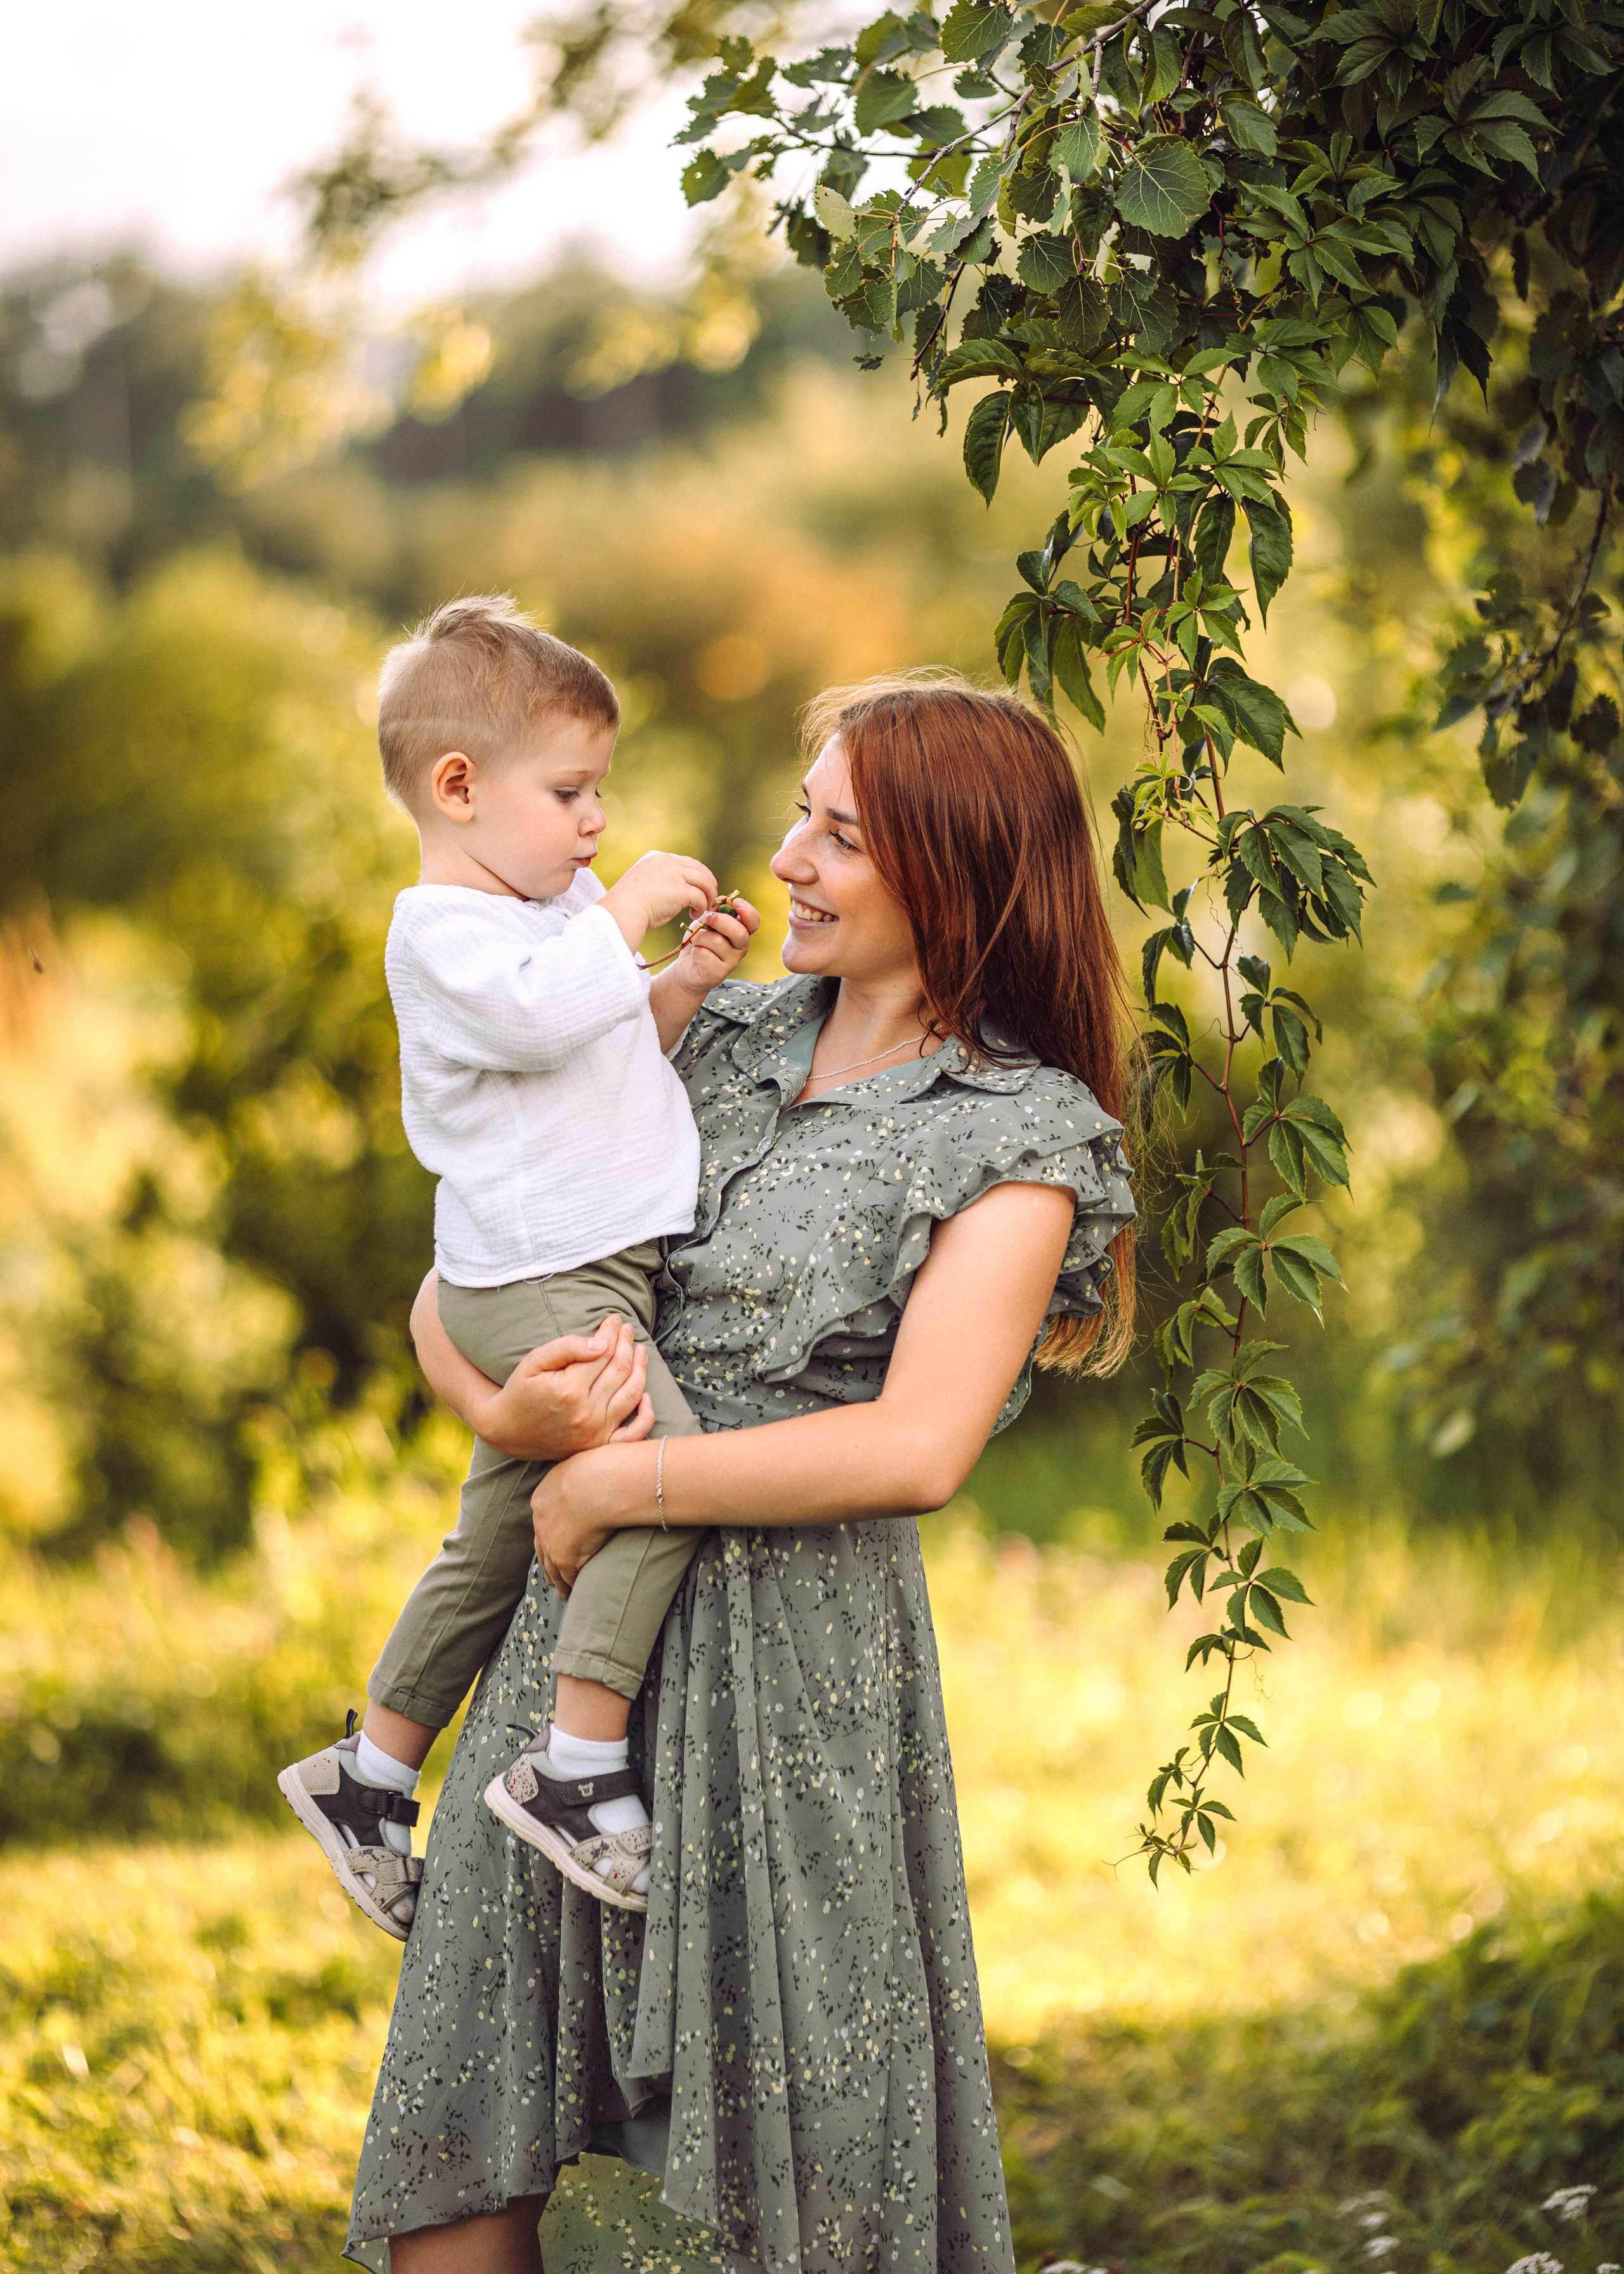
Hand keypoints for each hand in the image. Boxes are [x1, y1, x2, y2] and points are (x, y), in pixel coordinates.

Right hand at [479, 1315, 654, 1461]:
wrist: (506, 1430)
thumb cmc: (520, 1390)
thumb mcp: (534, 1361)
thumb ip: (567, 1348)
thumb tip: (602, 1342)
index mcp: (570, 1389)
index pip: (603, 1352)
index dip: (611, 1332)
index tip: (614, 1319)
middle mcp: (587, 1413)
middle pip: (620, 1370)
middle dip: (627, 1343)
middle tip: (628, 1328)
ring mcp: (596, 1432)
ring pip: (632, 1394)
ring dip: (641, 1368)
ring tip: (640, 1350)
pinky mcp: (599, 1445)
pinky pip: (633, 1433)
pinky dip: (646, 1415)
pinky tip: (647, 1395)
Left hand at [531, 1445, 638, 1595]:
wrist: (602, 1481)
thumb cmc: (605, 1464)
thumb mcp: (587, 1461)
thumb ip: (587, 1470)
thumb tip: (603, 1464)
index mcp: (544, 1495)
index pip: (544, 1517)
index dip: (548, 1529)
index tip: (552, 1537)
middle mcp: (541, 1519)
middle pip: (541, 1544)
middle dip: (547, 1558)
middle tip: (551, 1572)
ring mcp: (551, 1539)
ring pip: (550, 1564)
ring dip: (557, 1577)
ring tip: (562, 1589)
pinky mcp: (565, 1556)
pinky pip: (566, 1576)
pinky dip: (570, 1584)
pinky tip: (574, 1591)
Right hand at [599, 850, 717, 953]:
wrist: (621, 911)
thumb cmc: (627, 904)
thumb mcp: (642, 883)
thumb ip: (658, 881)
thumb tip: (673, 892)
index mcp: (657, 857)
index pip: (686, 862)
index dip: (696, 876)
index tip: (698, 889)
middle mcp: (668, 861)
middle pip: (700, 868)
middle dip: (708, 884)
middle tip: (708, 899)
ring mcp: (675, 874)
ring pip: (705, 881)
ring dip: (708, 895)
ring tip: (704, 908)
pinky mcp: (681, 889)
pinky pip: (701, 897)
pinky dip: (702, 907)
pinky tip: (694, 915)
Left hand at [667, 893, 759, 996]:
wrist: (687, 966)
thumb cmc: (700, 941)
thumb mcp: (706, 920)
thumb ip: (716, 910)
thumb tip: (725, 899)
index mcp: (741, 931)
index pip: (754, 922)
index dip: (748, 911)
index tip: (735, 902)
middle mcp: (741, 947)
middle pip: (739, 932)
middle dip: (720, 921)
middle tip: (706, 919)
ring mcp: (731, 962)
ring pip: (717, 941)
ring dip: (700, 937)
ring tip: (696, 941)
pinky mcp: (718, 974)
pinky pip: (704, 955)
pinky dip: (695, 952)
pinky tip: (695, 955)